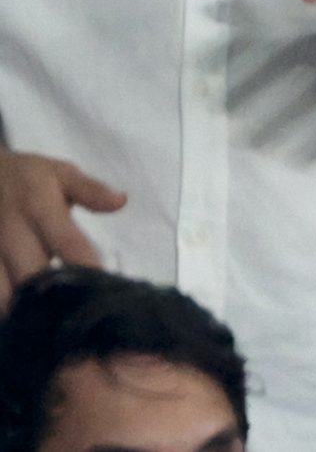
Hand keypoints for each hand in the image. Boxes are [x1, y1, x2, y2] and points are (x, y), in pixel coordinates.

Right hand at [0, 148, 123, 304]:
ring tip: (43, 325)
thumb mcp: (60, 173)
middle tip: (75, 317)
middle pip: (32, 276)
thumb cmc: (27, 178)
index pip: (68, 244)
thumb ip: (91, 190)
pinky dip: (2, 305)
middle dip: (52, 299)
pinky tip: (16, 319)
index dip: (86, 268)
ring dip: (20, 310)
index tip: (104, 290)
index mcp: (39, 208)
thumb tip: (121, 202)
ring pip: (1, 292)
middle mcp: (10, 232)